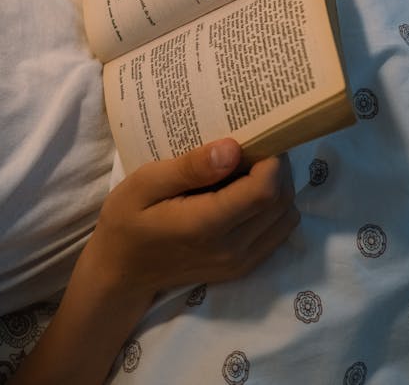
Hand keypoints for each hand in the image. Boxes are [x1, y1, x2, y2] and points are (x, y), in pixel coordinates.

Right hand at [8, 141, 298, 384]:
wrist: (121, 273)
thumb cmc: (127, 221)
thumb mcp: (145, 184)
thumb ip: (190, 168)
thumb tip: (233, 148)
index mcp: (207, 225)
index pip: (264, 191)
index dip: (271, 159)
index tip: (255, 136)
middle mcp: (232, 248)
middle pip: (282, 201)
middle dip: (277, 168)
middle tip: (252, 147)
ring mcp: (241, 262)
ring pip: (287, 217)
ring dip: (279, 187)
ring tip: (250, 168)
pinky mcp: (244, 267)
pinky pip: (280, 232)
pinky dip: (275, 207)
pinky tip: (248, 192)